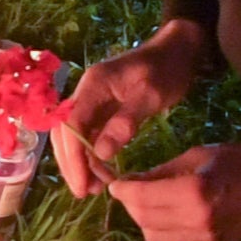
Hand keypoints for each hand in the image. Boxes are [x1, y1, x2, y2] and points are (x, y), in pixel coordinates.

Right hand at [51, 20, 208, 195]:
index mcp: (93, 86)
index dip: (73, 158)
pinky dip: (89, 153)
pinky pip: (86, 133)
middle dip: (70, 163)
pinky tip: (101, 170)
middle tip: (85, 192)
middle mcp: (84, 92)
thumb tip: (101, 153)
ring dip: (78, 161)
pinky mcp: (100, 107)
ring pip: (72, 135)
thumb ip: (126, 122)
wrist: (176, 48)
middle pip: (64, 132)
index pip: (70, 126)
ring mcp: (91, 100)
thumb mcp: (151, 95)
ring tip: (93, 187)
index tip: (83, 185)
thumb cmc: (166, 69)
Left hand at [107, 139, 240, 240]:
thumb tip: (127, 181)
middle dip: (130, 205)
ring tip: (150, 201)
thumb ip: (159, 172)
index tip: (115, 183)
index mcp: (195, 193)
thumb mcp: (195, 156)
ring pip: (155, 237)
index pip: (142, 199)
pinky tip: (173, 211)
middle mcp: (199, 222)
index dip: (123, 191)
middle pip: (144, 220)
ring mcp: (207, 239)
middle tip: (129, 190)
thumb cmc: (238, 160)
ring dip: (145, 220)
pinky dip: (166, 227)